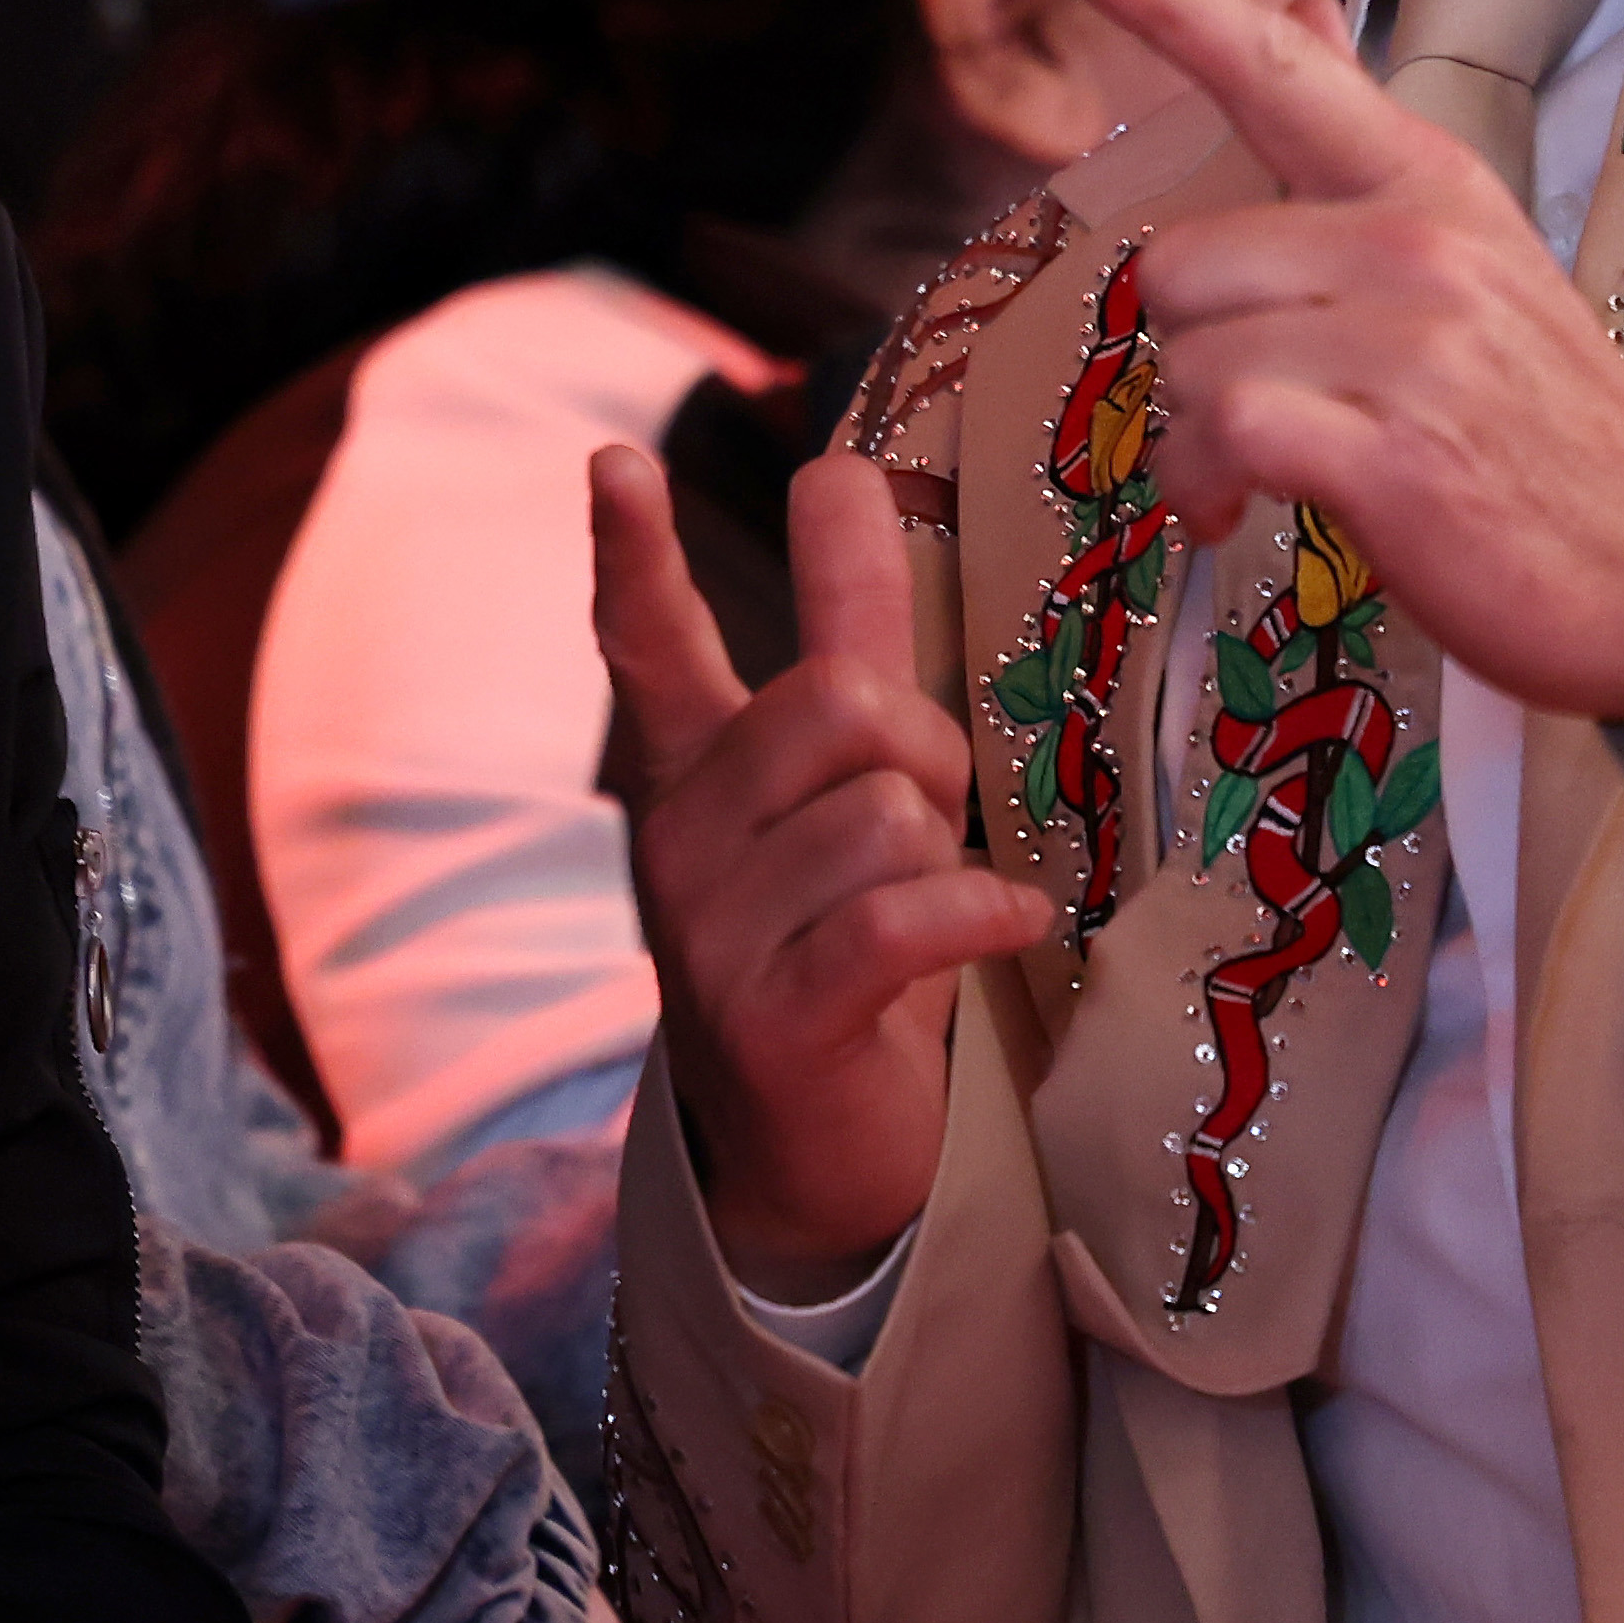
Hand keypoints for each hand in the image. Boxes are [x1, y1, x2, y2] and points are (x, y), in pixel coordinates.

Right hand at [593, 445, 1052, 1300]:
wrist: (820, 1160)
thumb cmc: (845, 942)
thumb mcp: (847, 777)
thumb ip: (849, 629)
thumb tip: (839, 469)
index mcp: (692, 771)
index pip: (647, 642)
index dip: (633, 553)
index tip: (615, 462)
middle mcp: (679, 840)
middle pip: (837, 705)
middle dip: (927, 750)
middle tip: (934, 824)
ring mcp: (710, 935)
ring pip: (882, 814)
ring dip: (950, 855)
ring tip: (940, 907)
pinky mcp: (769, 1019)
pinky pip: (899, 920)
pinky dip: (978, 915)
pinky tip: (1007, 926)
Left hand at [1054, 0, 1623, 728]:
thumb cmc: (1542, 418)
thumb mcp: (1471, 251)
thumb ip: (1359, 141)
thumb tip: (1296, 7)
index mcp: (1428, 182)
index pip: (1278, 70)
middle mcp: (1418, 244)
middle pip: (1181, 260)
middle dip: (1194, 351)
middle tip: (1260, 407)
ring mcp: (1412, 345)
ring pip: (1191, 357)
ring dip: (1199, 435)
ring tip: (1269, 469)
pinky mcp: (1394, 450)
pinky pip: (1221, 430)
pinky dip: (1207, 481)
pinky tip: (1244, 507)